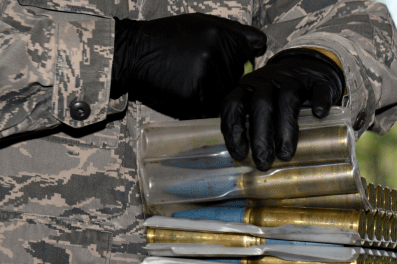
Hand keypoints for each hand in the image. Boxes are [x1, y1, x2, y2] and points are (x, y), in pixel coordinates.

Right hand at [113, 13, 266, 118]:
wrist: (135, 52)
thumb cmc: (169, 37)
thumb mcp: (202, 23)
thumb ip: (235, 32)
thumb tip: (261, 45)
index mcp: (226, 35)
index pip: (252, 54)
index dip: (240, 58)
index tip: (226, 59)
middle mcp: (221, 54)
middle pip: (241, 77)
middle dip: (227, 77)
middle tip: (200, 69)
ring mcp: (211, 76)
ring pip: (228, 93)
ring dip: (215, 92)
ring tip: (191, 78)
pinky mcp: (199, 96)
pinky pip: (212, 107)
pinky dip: (203, 104)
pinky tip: (187, 89)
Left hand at [220, 48, 344, 170]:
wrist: (308, 67)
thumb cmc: (279, 95)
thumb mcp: (260, 104)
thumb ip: (253, 125)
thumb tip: (246, 162)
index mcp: (248, 88)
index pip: (233, 105)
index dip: (234, 130)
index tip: (240, 154)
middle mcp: (268, 81)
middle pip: (261, 105)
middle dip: (260, 136)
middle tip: (263, 161)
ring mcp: (294, 79)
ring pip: (288, 99)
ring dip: (286, 128)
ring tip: (285, 154)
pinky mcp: (317, 80)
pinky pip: (318, 89)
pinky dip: (319, 101)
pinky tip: (319, 115)